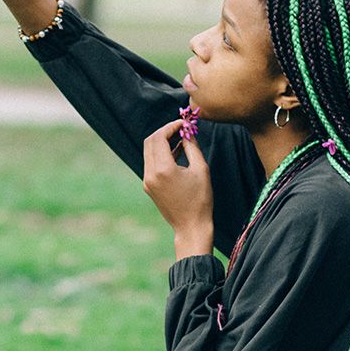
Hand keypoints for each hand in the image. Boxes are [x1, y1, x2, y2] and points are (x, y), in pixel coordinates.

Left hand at [142, 119, 213, 257]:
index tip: (184, 124)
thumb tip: (187, 130)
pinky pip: (151, 163)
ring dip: (162, 142)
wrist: (191, 226)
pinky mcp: (148, 186)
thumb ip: (192, 146)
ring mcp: (147, 181)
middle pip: (150, 141)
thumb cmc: (200, 199)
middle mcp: (150, 174)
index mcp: (163, 169)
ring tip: (181, 139)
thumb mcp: (201, 169)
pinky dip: (161, 155)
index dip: (171, 126)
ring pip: (149, 152)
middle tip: (181, 129)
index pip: (159, 137)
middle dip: (164, 132)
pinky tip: (177, 152)